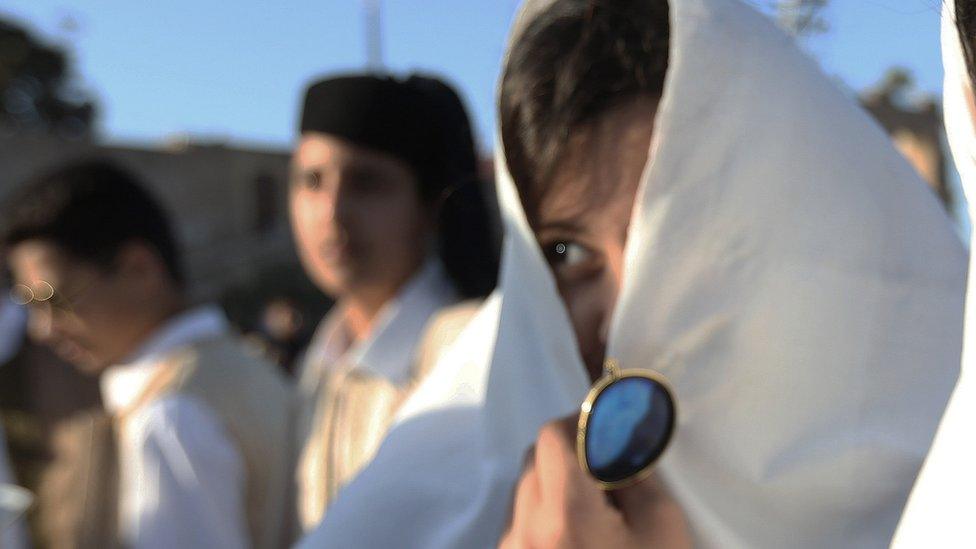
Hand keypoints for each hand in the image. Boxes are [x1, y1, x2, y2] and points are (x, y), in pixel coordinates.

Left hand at [499, 416, 690, 548]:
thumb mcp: (663, 529)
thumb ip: (638, 476)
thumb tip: (619, 442)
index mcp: (565, 515)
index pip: (554, 437)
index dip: (580, 422)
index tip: (606, 427)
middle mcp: (525, 531)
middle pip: (535, 462)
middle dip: (569, 454)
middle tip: (606, 468)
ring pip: (524, 494)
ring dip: (555, 486)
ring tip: (596, 511)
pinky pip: (521, 525)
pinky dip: (545, 516)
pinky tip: (579, 540)